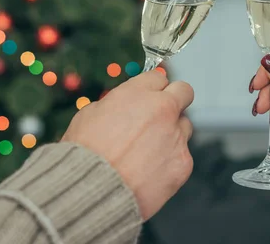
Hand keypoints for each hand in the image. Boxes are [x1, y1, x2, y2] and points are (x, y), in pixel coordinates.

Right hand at [61, 70, 193, 220]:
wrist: (93, 191)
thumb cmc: (85, 154)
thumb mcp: (89, 114)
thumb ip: (116, 104)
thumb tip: (125, 105)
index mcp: (138, 93)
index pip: (158, 77)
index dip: (152, 88)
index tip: (150, 97)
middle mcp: (162, 110)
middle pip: (184, 92)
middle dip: (175, 99)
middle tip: (163, 113)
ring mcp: (175, 136)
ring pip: (185, 126)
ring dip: (172, 132)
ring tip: (149, 151)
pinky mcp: (183, 162)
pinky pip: (183, 155)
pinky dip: (170, 161)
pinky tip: (151, 171)